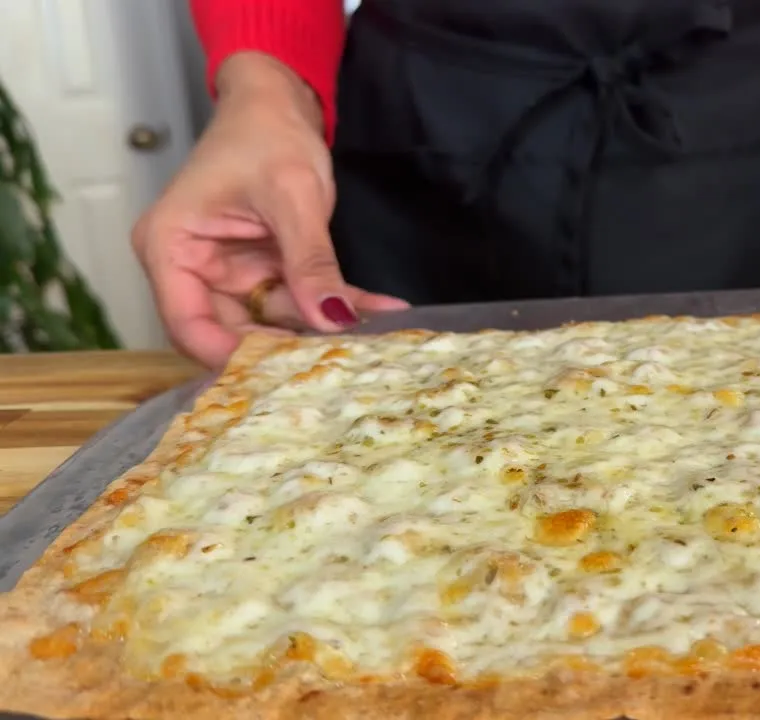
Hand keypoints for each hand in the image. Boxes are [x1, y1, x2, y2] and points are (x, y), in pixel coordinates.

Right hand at [131, 53, 407, 367]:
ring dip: (322, 327)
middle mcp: (192, 267)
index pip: (186, 323)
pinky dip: (336, 303)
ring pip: (274, 320)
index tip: (279, 374)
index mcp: (170, 247)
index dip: (228, 355)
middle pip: (231, 331)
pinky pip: (300, 297)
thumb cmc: (266, 135)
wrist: (279, 103)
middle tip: (337, 363)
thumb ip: (309, 260)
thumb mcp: (292, 196)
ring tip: (374, 337)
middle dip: (285, 347)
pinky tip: (379, 311)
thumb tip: (330, 319)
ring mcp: (230, 272)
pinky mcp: (263, 270)